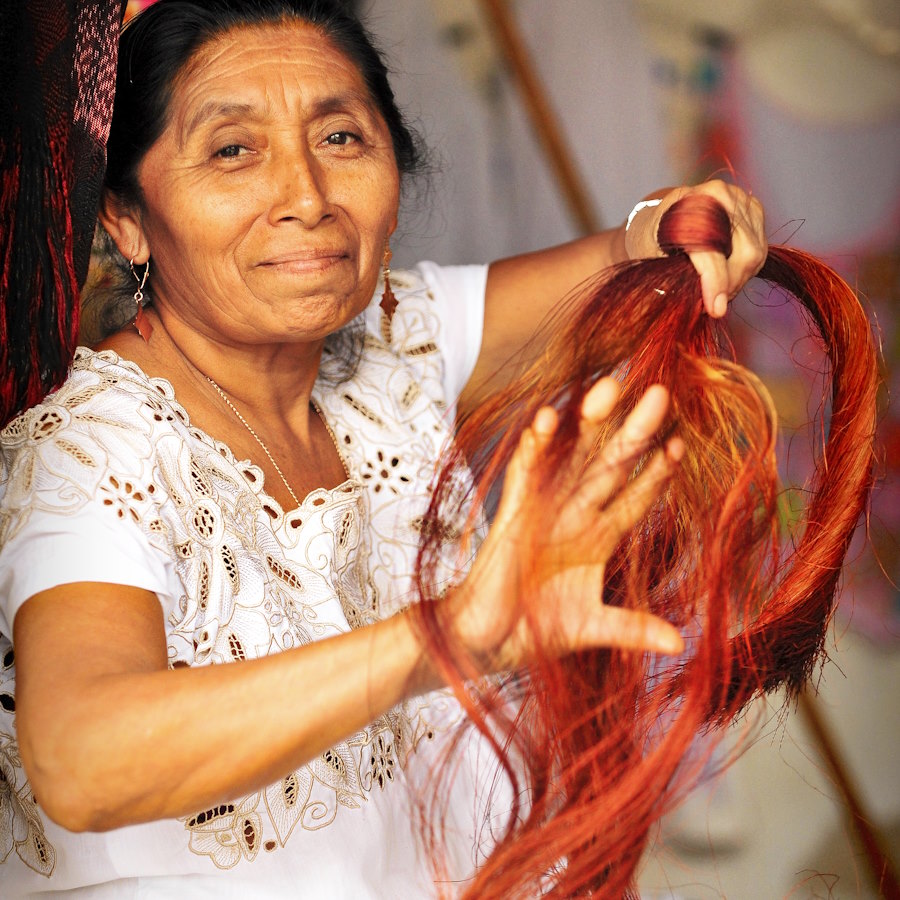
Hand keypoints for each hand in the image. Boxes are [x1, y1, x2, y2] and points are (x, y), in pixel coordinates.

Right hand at [449, 378, 684, 672]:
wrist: (482, 643)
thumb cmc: (532, 630)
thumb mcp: (591, 626)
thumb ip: (632, 627)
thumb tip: (680, 644)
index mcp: (596, 539)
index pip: (635, 498)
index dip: (657, 474)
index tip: (681, 446)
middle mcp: (574, 516)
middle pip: (610, 465)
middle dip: (635, 431)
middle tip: (660, 394)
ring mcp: (543, 510)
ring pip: (571, 457)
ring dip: (589, 424)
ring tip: (610, 388)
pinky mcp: (512, 513)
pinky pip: (524, 471)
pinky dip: (534, 446)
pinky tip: (548, 419)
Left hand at [625, 180, 766, 317]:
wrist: (659, 217)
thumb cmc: (652, 240)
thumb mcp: (651, 260)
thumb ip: (673, 279)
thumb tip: (702, 307)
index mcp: (687, 203)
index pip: (711, 248)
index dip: (715, 282)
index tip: (715, 309)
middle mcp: (717, 194)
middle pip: (744, 252)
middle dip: (731, 285)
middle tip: (713, 304)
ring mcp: (739, 199)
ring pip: (755, 252)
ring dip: (738, 280)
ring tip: (716, 290)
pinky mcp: (753, 208)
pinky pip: (760, 247)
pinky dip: (745, 268)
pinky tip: (726, 275)